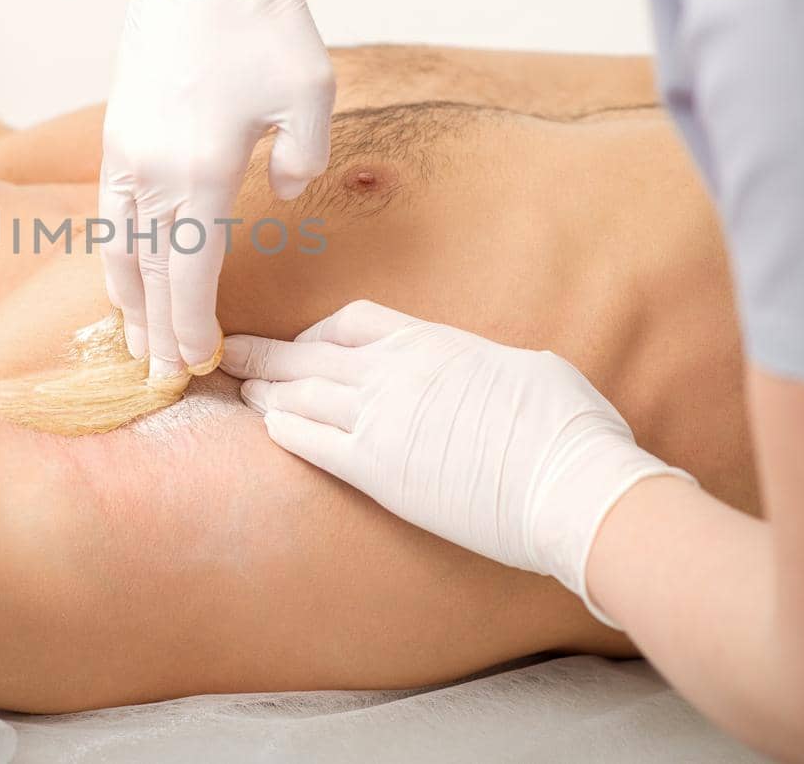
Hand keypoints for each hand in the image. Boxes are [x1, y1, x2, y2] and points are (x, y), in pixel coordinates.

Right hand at [101, 0, 335, 377]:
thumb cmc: (262, 18)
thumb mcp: (311, 89)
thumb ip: (304, 159)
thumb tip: (284, 193)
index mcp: (203, 171)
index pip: (191, 275)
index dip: (192, 327)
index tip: (198, 365)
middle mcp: (154, 171)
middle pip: (151, 274)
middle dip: (158, 332)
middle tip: (164, 378)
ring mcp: (127, 152)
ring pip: (121, 247)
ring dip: (128, 301)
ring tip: (135, 342)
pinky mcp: (118, 131)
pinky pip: (111, 212)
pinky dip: (116, 253)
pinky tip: (123, 272)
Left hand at [220, 300, 695, 627]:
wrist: (572, 484)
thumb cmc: (567, 428)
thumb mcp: (524, 368)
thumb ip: (481, 364)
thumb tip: (481, 372)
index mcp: (432, 342)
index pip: (352, 320)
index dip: (318, 332)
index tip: (305, 344)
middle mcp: (397, 372)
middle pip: (310, 352)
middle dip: (266, 352)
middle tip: (231, 351)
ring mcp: (382, 419)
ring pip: (301, 393)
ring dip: (265, 390)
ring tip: (239, 389)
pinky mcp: (378, 471)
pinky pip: (311, 441)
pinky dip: (284, 429)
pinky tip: (267, 427)